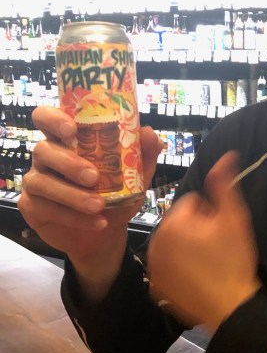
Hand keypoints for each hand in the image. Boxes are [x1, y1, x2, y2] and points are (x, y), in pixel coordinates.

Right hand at [19, 107, 161, 292]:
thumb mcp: (136, 175)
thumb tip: (149, 133)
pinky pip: (45, 208)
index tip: (72, 129)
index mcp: (66, 140)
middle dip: (69, 163)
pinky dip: (73, 216)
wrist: (107, 234)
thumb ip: (143, 153)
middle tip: (94, 177)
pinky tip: (97, 222)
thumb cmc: (116, 194)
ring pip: (42, 182)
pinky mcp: (31, 206)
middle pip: (43, 149)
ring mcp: (35, 181)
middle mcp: (46, 157)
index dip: (53, 119)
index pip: (46, 118)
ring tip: (99, 206)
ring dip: (72, 195)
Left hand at [147, 151, 260, 333]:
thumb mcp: (235, 217)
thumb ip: (224, 184)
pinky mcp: (155, 285)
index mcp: (174, 220)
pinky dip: (177, 268)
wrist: (230, 306)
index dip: (210, 214)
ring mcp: (153, 264)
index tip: (219, 231)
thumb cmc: (234, 259)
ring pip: (171, 243)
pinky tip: (195, 277)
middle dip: (194, 229)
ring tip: (206, 262)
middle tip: (214, 246)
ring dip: (185, 247)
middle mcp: (155, 240)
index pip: (191, 202)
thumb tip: (226, 155)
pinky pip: (165, 265)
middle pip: (178, 221)